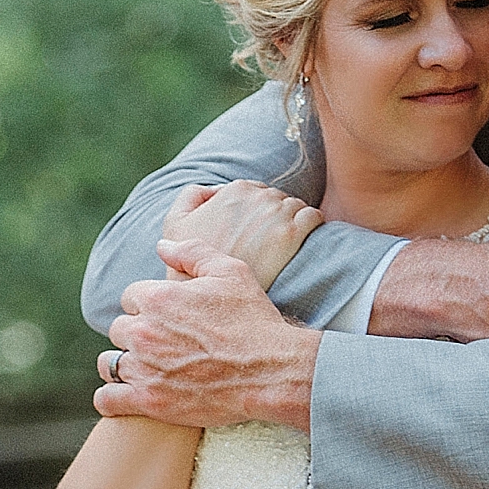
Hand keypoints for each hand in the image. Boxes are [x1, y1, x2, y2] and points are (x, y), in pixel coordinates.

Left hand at [96, 239, 320, 429]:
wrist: (272, 372)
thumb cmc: (254, 321)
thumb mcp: (230, 272)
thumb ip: (191, 252)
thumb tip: (161, 245)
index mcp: (158, 298)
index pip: (130, 297)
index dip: (148, 305)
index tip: (166, 317)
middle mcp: (144, 332)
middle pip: (118, 329)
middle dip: (136, 334)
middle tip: (161, 344)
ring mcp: (144, 369)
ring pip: (108, 364)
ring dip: (123, 364)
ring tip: (144, 369)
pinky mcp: (149, 402)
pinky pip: (107, 399)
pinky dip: (111, 398)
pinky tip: (125, 396)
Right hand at [160, 181, 323, 290]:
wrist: (215, 299)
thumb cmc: (193, 266)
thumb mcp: (175, 224)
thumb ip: (191, 197)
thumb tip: (214, 189)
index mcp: (232, 190)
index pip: (254, 190)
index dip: (253, 210)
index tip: (253, 229)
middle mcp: (257, 196)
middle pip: (276, 196)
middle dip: (274, 214)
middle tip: (268, 240)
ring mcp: (278, 213)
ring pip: (296, 205)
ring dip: (293, 220)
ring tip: (286, 244)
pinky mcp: (295, 233)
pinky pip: (313, 217)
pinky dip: (312, 225)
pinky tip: (304, 241)